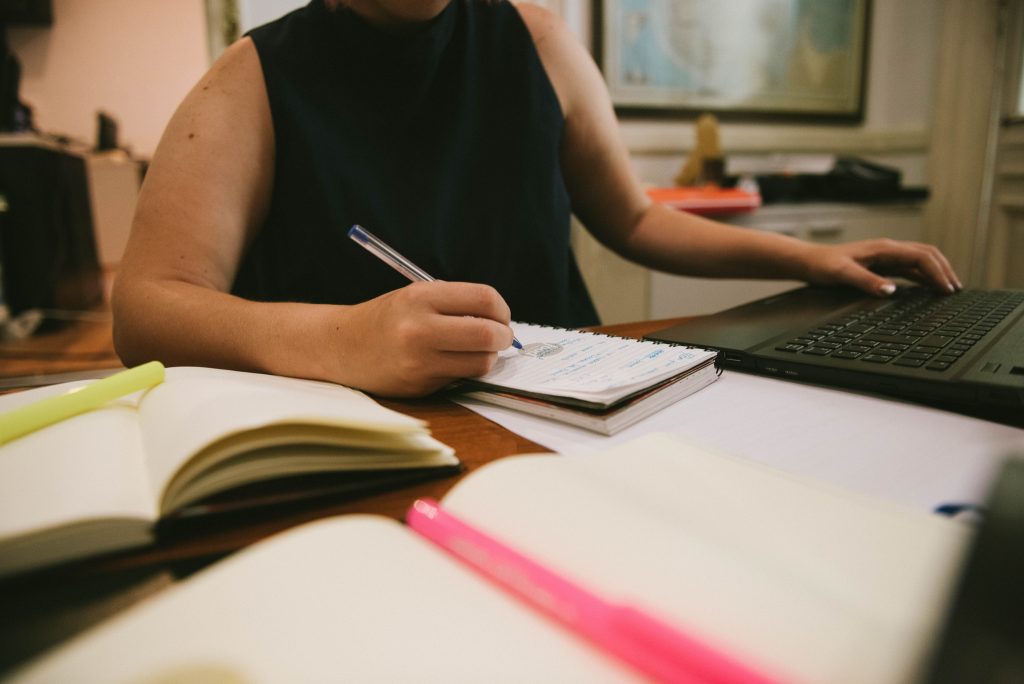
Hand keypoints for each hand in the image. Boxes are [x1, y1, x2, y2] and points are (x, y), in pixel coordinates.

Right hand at [328, 281, 514, 396]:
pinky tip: (451, 363)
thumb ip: (456, 303)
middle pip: (487, 334)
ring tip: (476, 351)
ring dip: (488, 357)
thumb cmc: (387, 319)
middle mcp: (419, 328)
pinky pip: (461, 379)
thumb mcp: (416, 296)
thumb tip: (501, 321)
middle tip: (501, 337)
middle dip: (504, 337)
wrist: (342, 346)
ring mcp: (419, 361)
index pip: (484, 299)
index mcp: (421, 297)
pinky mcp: (419, 386)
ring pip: (481, 362)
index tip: (501, 316)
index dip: (502, 309)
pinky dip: (466, 371)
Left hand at [800, 239, 961, 295]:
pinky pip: (909, 269)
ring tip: (948, 289)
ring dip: (936, 273)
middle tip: (955, 290)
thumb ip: (866, 282)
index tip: (946, 289)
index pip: (921, 257)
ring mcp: (886, 256)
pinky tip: (927, 288)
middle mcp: (888, 249)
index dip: (937, 272)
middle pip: (927, 255)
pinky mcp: (881, 264)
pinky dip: (923, 277)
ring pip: (920, 261)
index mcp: (883, 248)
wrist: (809, 262)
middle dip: (944, 270)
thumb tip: (891, 291)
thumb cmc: (823, 265)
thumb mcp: (842, 274)